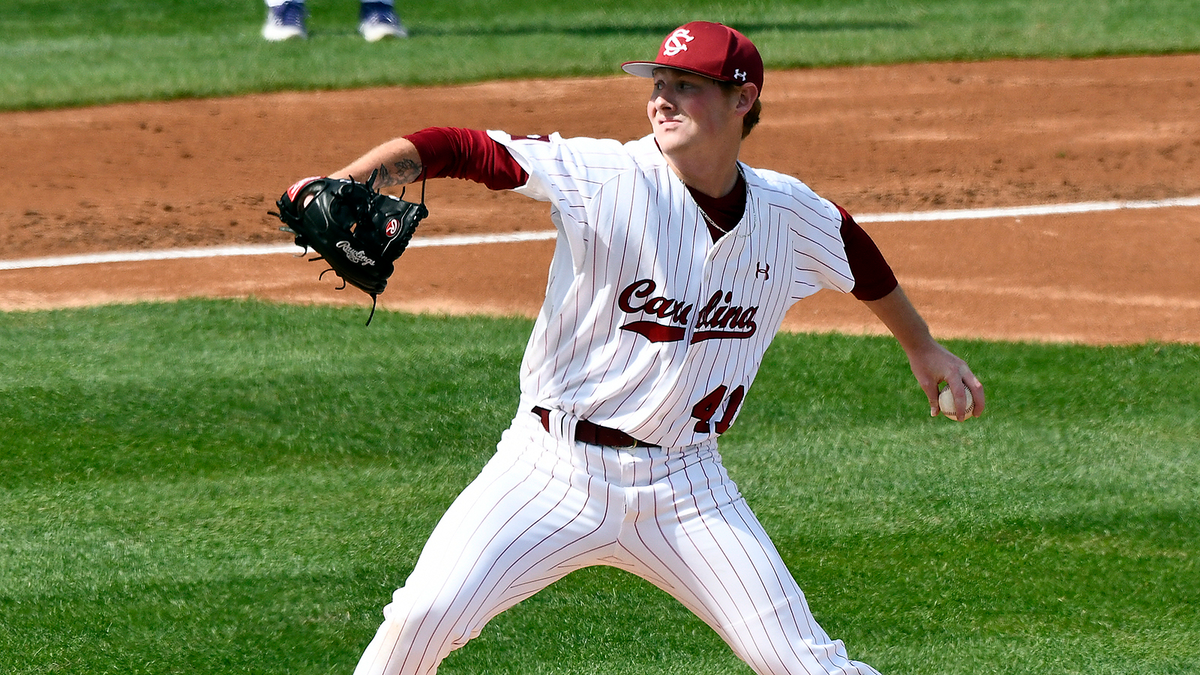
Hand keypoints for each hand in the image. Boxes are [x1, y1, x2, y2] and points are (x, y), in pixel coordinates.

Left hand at [862, 286, 984, 420]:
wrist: (921, 344)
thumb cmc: (921, 363)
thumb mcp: (925, 383)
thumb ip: (932, 398)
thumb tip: (935, 414)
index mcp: (952, 373)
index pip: (960, 395)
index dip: (961, 408)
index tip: (960, 419)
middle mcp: (962, 368)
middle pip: (977, 388)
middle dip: (979, 403)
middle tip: (975, 416)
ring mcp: (963, 365)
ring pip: (976, 383)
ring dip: (977, 397)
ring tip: (974, 410)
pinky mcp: (961, 364)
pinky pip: (970, 379)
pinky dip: (971, 390)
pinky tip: (967, 399)